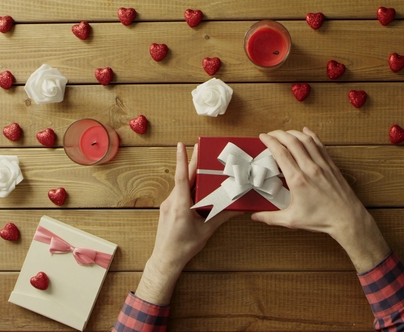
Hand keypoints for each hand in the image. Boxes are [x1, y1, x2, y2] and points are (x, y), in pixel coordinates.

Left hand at [135, 142, 239, 304]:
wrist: (166, 259)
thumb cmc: (183, 247)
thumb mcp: (206, 231)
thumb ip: (221, 217)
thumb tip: (237, 208)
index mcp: (180, 205)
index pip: (182, 177)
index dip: (182, 160)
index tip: (181, 145)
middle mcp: (172, 202)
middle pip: (184, 178)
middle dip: (193, 163)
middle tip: (201, 149)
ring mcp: (168, 205)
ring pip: (182, 186)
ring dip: (193, 177)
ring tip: (204, 167)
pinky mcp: (168, 209)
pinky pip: (180, 194)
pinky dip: (190, 188)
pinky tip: (198, 188)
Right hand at [252, 128, 390, 272]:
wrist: (346, 218)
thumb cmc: (322, 219)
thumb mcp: (292, 220)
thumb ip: (270, 217)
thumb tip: (255, 216)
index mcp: (297, 180)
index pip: (280, 153)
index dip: (270, 141)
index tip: (263, 137)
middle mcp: (310, 168)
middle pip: (292, 141)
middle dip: (279, 134)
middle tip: (271, 134)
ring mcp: (322, 165)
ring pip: (306, 140)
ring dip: (293, 133)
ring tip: (285, 133)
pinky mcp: (331, 165)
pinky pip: (320, 145)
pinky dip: (311, 135)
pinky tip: (306, 131)